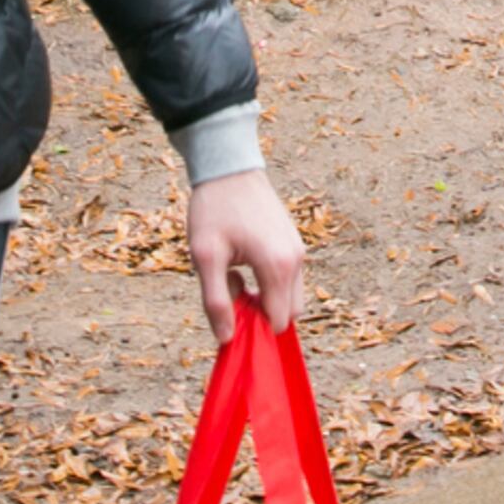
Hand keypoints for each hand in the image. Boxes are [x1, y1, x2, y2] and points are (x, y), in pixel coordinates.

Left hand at [186, 166, 304, 339]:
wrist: (228, 167)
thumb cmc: (214, 209)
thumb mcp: (206, 257)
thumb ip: (216, 301)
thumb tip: (226, 337)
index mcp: (277, 266)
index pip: (278, 322)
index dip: (253, 328)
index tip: (228, 310)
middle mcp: (296, 260)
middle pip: (289, 313)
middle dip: (261, 314)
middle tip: (229, 291)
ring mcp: (298, 250)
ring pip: (290, 296)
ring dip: (265, 298)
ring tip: (235, 275)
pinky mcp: (294, 242)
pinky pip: (289, 278)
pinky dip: (270, 283)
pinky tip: (243, 263)